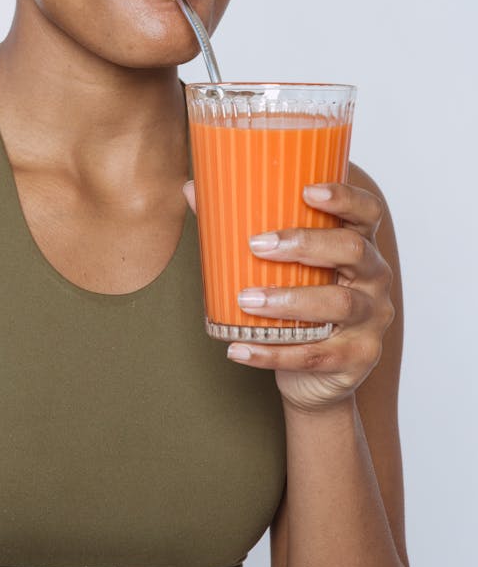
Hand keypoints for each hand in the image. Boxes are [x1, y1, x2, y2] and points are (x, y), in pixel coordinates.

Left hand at [183, 180, 394, 412]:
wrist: (315, 376)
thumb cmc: (299, 305)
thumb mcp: (281, 267)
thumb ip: (242, 228)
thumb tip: (192, 190)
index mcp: (359, 245)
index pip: (367, 212)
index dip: (344, 197)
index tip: (307, 190)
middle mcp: (374, 279)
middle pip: (352, 250)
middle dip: (305, 244)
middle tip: (257, 245)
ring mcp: (371, 321)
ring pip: (337, 304)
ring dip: (288, 300)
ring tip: (246, 300)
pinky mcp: (357, 358)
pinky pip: (315, 354)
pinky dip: (273, 352)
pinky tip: (240, 348)